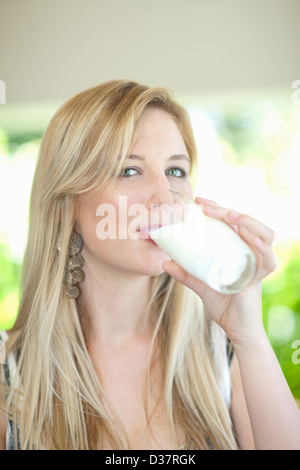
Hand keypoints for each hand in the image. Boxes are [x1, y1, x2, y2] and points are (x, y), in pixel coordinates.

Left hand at [162, 196, 276, 346]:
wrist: (236, 331)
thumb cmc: (224, 305)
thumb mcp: (202, 286)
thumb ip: (186, 275)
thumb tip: (164, 263)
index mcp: (240, 251)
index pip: (234, 223)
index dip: (220, 209)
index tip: (200, 201)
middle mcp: (252, 254)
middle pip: (249, 224)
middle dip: (229, 211)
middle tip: (206, 207)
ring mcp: (258, 266)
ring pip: (264, 235)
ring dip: (248, 222)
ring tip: (229, 215)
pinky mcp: (259, 279)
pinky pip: (266, 260)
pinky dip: (259, 248)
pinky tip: (249, 238)